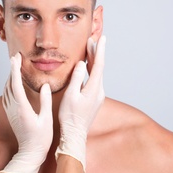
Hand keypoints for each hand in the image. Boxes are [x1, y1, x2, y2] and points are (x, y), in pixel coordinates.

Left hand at [0, 53, 52, 172]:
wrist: (30, 152)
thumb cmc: (41, 138)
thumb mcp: (46, 118)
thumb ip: (45, 101)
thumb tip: (45, 86)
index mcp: (22, 108)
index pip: (16, 84)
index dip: (15, 69)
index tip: (16, 58)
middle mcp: (13, 108)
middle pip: (9, 84)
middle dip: (12, 69)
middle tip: (15, 56)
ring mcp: (10, 111)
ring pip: (6, 89)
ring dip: (10, 76)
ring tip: (15, 66)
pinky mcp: (10, 114)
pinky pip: (6, 95)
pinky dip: (9, 85)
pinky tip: (13, 82)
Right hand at [55, 35, 105, 171]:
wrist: (74, 134)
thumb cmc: (70, 116)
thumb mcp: (70, 95)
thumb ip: (76, 78)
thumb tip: (82, 64)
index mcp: (94, 89)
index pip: (99, 65)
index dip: (100, 51)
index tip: (102, 39)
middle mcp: (99, 91)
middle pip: (98, 68)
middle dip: (95, 53)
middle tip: (92, 40)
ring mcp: (97, 96)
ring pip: (96, 74)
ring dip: (93, 62)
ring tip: (89, 50)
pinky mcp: (94, 99)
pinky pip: (94, 80)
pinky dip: (91, 71)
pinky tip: (86, 67)